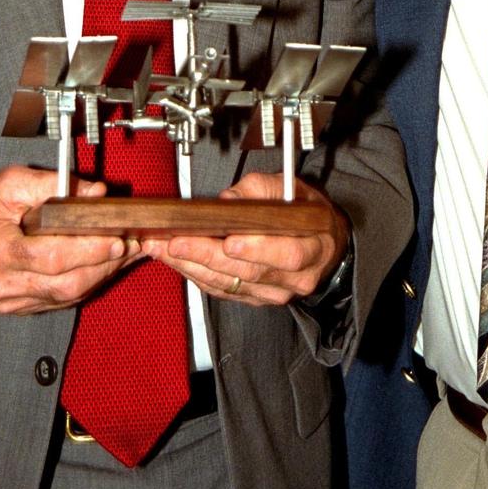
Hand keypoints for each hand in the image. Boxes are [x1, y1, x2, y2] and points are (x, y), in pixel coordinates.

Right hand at [0, 166, 141, 315]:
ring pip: (67, 296)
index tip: (117, 238)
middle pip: (65, 283)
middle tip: (131, 245)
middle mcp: (1, 283)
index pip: (52, 256)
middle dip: (104, 265)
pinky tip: (101, 266)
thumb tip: (94, 192)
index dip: (90, 249)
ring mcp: (9, 301)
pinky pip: (59, 300)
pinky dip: (85, 283)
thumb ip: (52, 185)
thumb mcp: (7, 184)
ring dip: (101, 275)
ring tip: (124, 253)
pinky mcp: (17, 308)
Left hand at [143, 173, 350, 307]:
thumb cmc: (309, 216)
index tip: (229, 241)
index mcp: (311, 248)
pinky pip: (223, 290)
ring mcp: (274, 293)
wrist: (323, 247)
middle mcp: (294, 278)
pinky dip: (197, 276)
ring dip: (193, 266)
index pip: (286, 254)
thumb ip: (262, 189)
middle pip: (248, 272)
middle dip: (208, 256)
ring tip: (164, 249)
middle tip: (177, 243)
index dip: (256, 249)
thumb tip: (228, 198)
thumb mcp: (294, 190)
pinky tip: (177, 261)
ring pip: (230, 284)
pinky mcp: (256, 299)